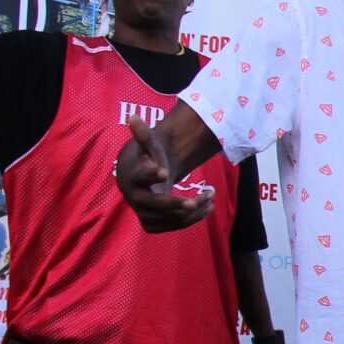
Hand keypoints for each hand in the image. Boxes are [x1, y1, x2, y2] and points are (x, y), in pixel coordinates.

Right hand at [116, 115, 214, 231]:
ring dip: (193, 210)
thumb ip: (143, 134)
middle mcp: (134, 198)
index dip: (152, 175)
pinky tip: (206, 208)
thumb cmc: (146, 159)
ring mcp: (142, 213)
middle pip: (156, 204)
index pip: (140, 177)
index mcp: (132, 177)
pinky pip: (173, 226)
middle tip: (199, 199)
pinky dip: (192, 219)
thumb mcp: (147, 145)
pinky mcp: (151, 224)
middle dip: (177, 203)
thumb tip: (133, 117)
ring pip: (169, 218)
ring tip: (210, 196)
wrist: (137, 179)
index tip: (165, 171)